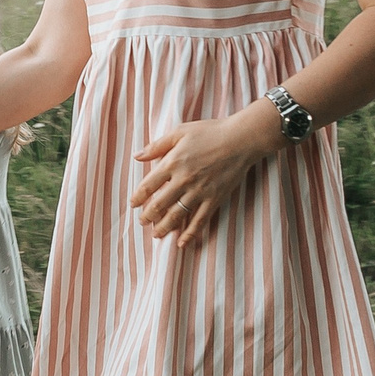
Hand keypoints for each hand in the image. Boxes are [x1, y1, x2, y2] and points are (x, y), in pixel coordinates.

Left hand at [131, 104, 283, 243]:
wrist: (241, 140)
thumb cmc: (210, 132)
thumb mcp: (180, 132)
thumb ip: (156, 146)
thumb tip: (136, 156)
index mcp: (173, 163)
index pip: (148, 185)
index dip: (138, 197)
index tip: (133, 204)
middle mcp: (184, 180)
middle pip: (159, 204)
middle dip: (148, 216)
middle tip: (142, 221)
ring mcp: (200, 192)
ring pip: (176, 215)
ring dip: (164, 227)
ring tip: (156, 234)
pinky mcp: (215, 199)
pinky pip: (200, 221)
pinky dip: (190, 234)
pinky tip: (182, 243)